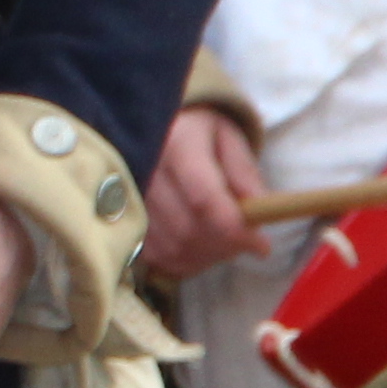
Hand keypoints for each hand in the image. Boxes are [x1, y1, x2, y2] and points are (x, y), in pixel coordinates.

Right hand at [141, 103, 268, 280]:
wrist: (153, 127)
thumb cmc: (199, 133)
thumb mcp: (229, 138)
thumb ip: (244, 170)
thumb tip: (260, 208)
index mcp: (176, 146)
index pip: (203, 199)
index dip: (235, 228)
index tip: (262, 245)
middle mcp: (145, 172)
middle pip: (188, 230)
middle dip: (226, 245)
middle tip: (247, 242)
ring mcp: (129, 197)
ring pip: (174, 247)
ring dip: (208, 254)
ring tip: (225, 241)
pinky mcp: (124, 218)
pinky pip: (158, 255)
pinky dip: (185, 260)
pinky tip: (200, 246)